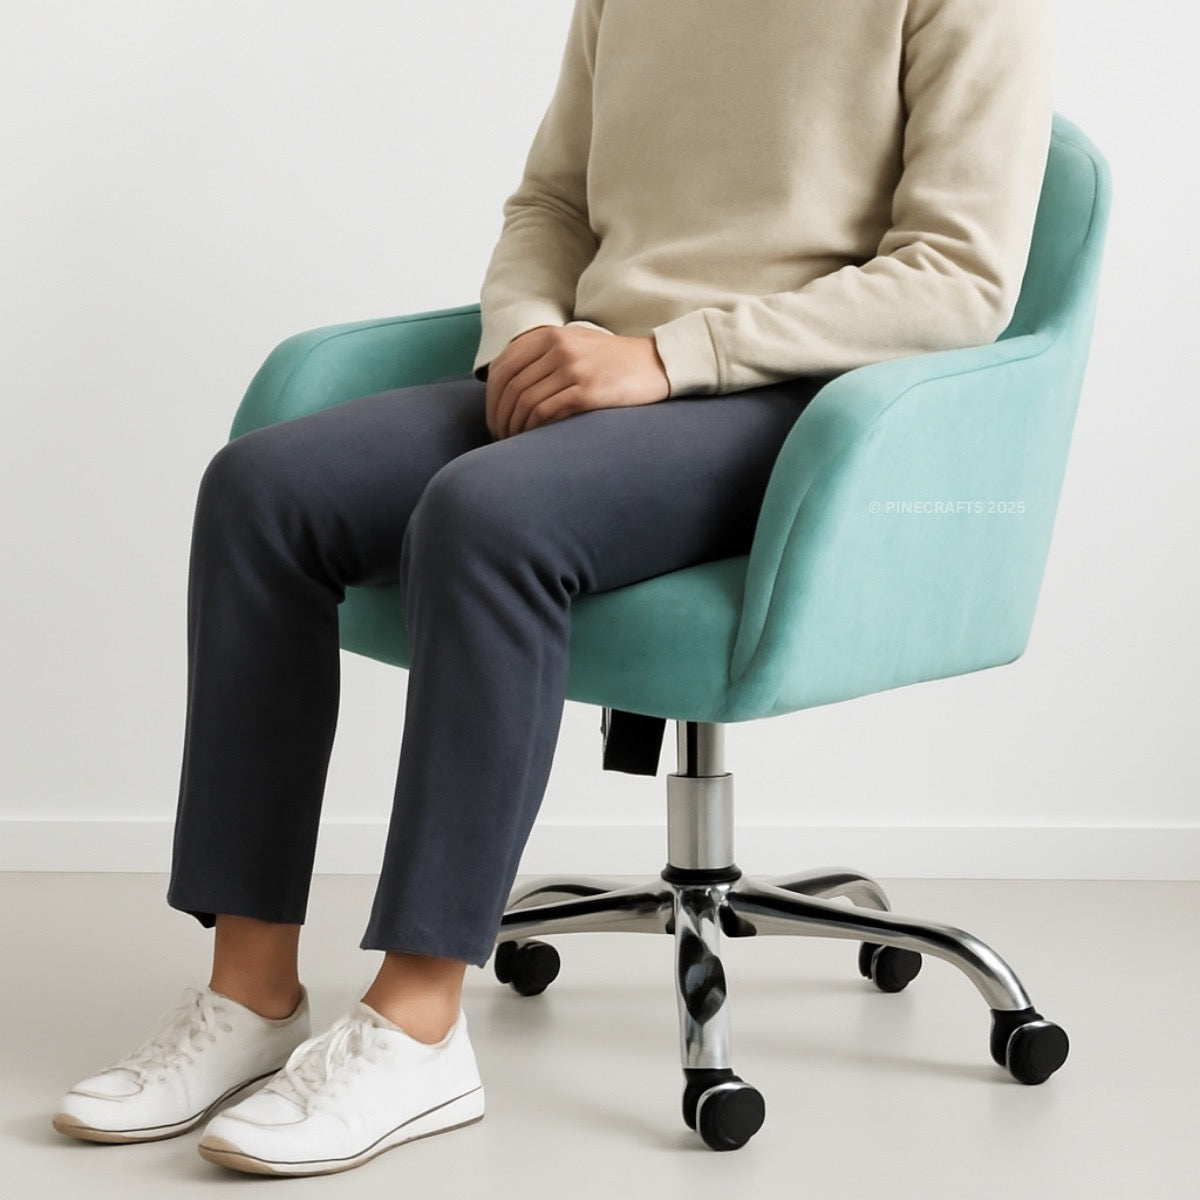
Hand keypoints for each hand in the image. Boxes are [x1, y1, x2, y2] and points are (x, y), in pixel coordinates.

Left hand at [485, 325, 670, 439]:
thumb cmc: (613, 362)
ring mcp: (573, 367)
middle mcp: (558, 347)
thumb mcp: (575, 344)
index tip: (495, 419)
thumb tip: (506, 384)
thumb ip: (542, 355)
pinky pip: (545, 412)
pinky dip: (533, 429)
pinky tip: (534, 439)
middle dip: (499, 417)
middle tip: (501, 437)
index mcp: (549, 335)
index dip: (492, 398)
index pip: (502, 367)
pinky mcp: (587, 390)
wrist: (657, 365)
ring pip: (524, 401)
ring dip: (514, 427)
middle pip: (509, 386)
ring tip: (516, 442)